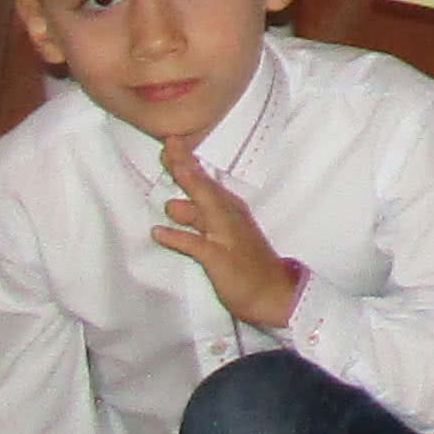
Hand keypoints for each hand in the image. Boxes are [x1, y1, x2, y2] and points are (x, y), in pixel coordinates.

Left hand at [150, 142, 302, 329]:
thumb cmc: (247, 264)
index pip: (206, 182)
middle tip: (169, 144)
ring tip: (171, 170)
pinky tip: (159, 232)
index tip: (172, 141)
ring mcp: (226, 237)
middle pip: (204, 188)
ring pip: (205, 208)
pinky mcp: (221, 259)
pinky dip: (178, 237)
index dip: (188, 161)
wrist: (274, 292)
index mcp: (229, 210)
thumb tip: (175, 204)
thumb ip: (198, 219)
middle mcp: (229, 218)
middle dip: (186, 165)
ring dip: (188, 188)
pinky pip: (196, 245)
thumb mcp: (221, 235)